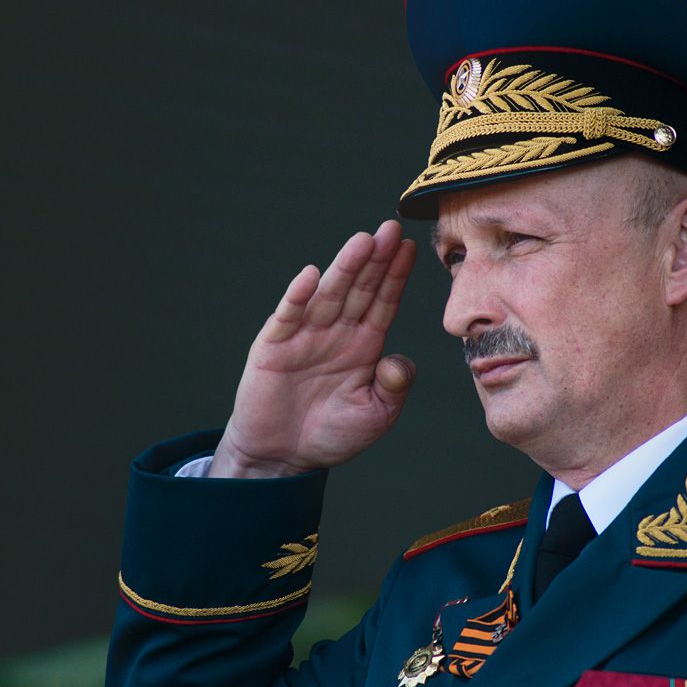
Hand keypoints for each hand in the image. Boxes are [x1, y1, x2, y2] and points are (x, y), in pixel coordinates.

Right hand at [213, 220, 417, 476]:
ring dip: (344, 268)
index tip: (411, 247)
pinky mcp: (274, 346)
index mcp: (364, 344)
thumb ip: (393, 387)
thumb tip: (400, 361)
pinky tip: (312, 275)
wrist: (283, 457)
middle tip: (391, 229)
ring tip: (362, 242)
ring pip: (328, 295)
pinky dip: (298, 296)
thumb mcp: (375, 415)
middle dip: (375, 259)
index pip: (383, 301)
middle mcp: (337, 332)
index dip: (396, 275)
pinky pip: (288, 316)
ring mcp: (305, 335)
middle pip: (359, 288)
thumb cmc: (332, 434)